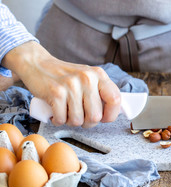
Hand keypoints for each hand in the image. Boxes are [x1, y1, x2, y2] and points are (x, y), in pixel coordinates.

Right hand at [2, 41, 121, 127]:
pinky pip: (62, 119)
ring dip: (71, 122)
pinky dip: (58, 120)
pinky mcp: (56, 92)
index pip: (115, 99)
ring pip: (78, 120)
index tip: (103, 118)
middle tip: (80, 117)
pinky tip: (56, 112)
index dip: (111, 114)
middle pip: (96, 116)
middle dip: (87, 122)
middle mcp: (87, 78)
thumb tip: (112, 113)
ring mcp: (71, 85)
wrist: (37, 64)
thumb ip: (100, 91)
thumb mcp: (88, 77)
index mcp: (99, 75)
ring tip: (66, 112)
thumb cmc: (65, 76)